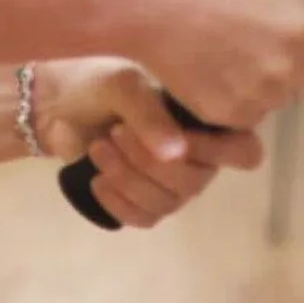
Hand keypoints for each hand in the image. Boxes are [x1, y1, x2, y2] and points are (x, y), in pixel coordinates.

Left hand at [31, 57, 264, 230]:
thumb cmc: (100, 84)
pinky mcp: (144, 201)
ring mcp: (172, 182)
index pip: (245, 152)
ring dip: (128, 178)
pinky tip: (97, 180)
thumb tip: (178, 154)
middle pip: (196, 182)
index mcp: (205, 121)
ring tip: (98, 148)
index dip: (217, 152)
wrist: (58, 105)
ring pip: (169, 202)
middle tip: (115, 133)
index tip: (176, 134)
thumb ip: (151, 114)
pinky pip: (146, 218)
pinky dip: (119, 203)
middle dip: (150, 161)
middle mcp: (198, 156)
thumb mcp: (124, 86)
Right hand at [134, 0, 303, 131]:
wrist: (151, 6)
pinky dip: (235, 97)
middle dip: (294, 60)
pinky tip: (213, 68)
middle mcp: (293, 65)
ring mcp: (263, 94)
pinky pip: (248, 113)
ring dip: (264, 81)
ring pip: (279, 96)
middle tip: (256, 37)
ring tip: (229, 50)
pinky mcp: (232, 114)